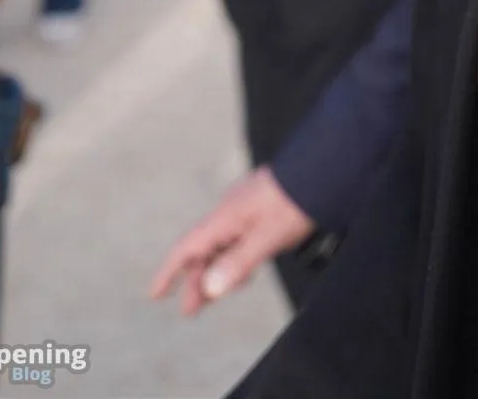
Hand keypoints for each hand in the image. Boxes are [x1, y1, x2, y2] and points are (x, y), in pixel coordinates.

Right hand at [149, 166, 313, 314]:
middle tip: (190, 311)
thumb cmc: (295, 200)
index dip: (170, 272)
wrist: (322, 165)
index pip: (187, 247)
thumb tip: (210, 289)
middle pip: (204, 249)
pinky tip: (242, 271)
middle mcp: (230, 211)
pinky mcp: (262, 207)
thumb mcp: (268, 236)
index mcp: (225, 217)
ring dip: (215, 271)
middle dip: (195, 280)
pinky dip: (233, 258)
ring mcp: (245, 207)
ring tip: (213, 297)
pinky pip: (238, 237)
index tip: (155, 295)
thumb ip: (239, 262)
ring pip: (222, 244)